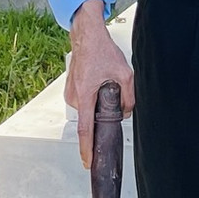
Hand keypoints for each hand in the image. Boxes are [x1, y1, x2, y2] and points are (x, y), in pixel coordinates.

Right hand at [66, 0, 134, 168]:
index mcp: (86, 95)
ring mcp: (70, 93)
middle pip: (90, 118)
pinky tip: (97, 82)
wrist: (86, 35)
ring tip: (104, 82)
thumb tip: (126, 113)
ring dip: (97, 104)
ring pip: (87, 109)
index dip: (86, 148)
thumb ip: (128, 98)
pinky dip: (92, 99)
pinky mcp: (70, 90)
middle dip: (101, 115)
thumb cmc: (103, 51)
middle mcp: (74, 96)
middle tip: (110, 98)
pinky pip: (83, 102)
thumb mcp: (125, 74)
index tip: (87, 162)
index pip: (85, 129)